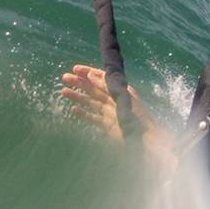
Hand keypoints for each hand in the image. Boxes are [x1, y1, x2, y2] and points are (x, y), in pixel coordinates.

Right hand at [60, 64, 176, 169]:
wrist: (145, 140)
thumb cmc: (137, 117)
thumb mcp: (121, 97)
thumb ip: (106, 86)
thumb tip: (91, 74)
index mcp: (119, 90)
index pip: (101, 78)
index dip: (88, 72)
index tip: (74, 69)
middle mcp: (113, 99)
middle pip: (93, 89)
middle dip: (79, 83)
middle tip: (64, 77)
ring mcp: (109, 113)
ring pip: (90, 102)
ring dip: (77, 96)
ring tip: (64, 91)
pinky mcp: (107, 126)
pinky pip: (92, 118)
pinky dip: (83, 113)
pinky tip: (73, 110)